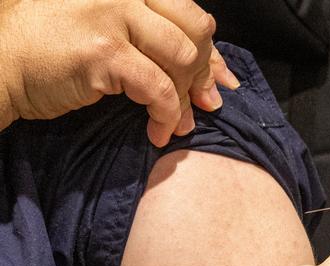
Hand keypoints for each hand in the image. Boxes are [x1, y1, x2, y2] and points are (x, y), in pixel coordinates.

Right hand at [0, 0, 239, 145]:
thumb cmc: (52, 49)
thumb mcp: (109, 29)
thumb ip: (152, 39)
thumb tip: (212, 73)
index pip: (189, 13)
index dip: (212, 51)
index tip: (221, 81)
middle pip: (195, 29)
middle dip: (205, 72)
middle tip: (202, 104)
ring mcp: (112, 17)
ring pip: (182, 58)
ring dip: (185, 99)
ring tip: (177, 124)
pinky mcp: (104, 52)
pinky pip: (158, 88)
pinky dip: (166, 115)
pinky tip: (157, 131)